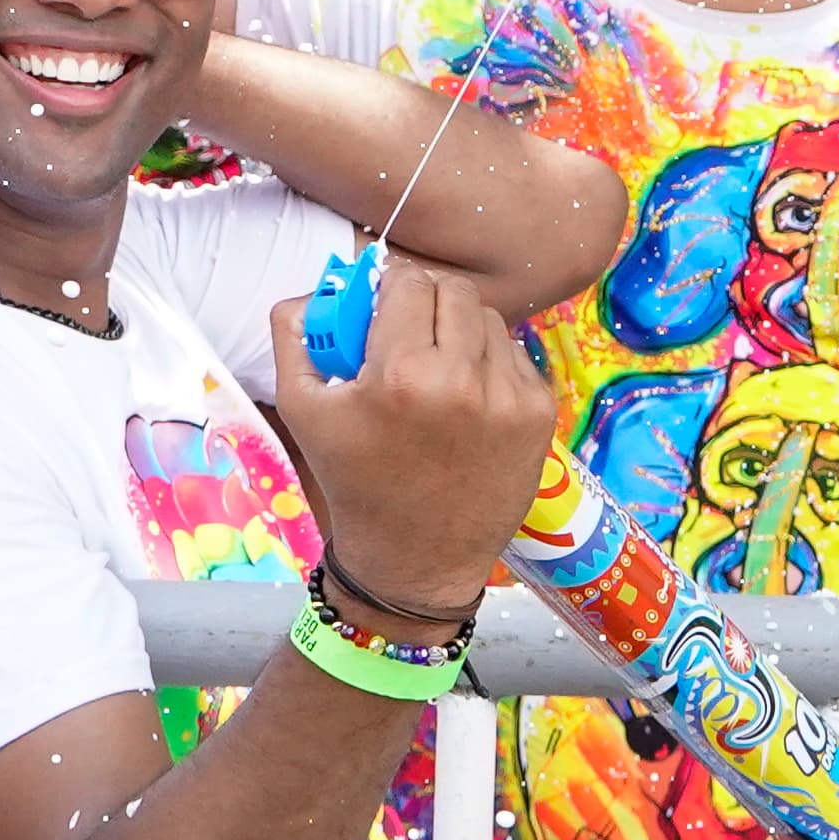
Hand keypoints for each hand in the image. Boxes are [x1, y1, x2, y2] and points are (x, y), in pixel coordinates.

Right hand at [270, 255, 554, 634]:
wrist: (415, 557)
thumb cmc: (354, 482)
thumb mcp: (303, 409)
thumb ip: (299, 334)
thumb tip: (319, 286)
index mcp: (401, 374)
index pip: (408, 281)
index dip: (390, 287)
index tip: (382, 307)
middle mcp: (462, 380)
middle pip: (453, 291)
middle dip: (427, 300)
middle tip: (408, 329)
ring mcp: (509, 396)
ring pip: (488, 319)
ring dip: (460, 329)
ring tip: (436, 368)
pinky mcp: (540, 413)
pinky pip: (514, 355)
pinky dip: (489, 363)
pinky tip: (465, 397)